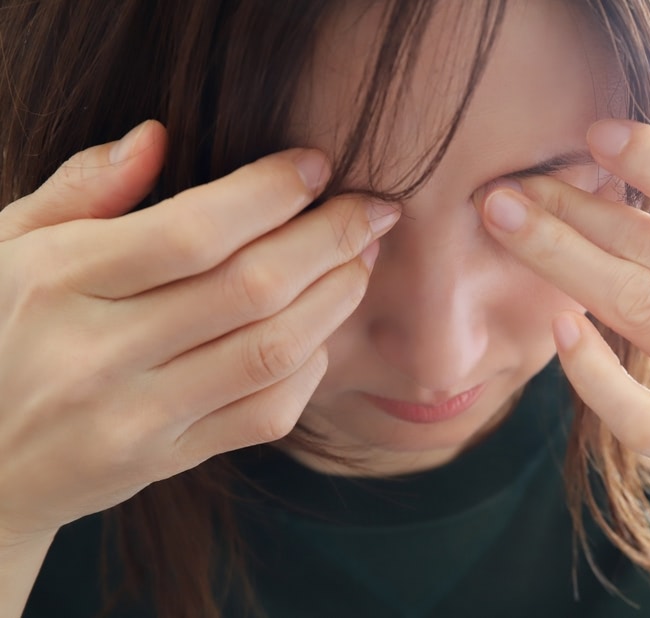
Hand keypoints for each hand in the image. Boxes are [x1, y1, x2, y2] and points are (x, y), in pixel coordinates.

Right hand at [0, 121, 398, 543]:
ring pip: (272, 352)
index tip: (316, 167)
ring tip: (361, 260)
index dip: (270, 193)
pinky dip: (311, 368)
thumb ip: (80, 190)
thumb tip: (157, 137)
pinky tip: (321, 331)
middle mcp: (98, 354)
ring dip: (336, 299)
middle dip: (330, 239)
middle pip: (252, 288)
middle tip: (371, 210)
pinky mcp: (164, 462)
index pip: (190, 230)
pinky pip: (265, 415)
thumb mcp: (4, 247)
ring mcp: (136, 418)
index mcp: (57, 282)